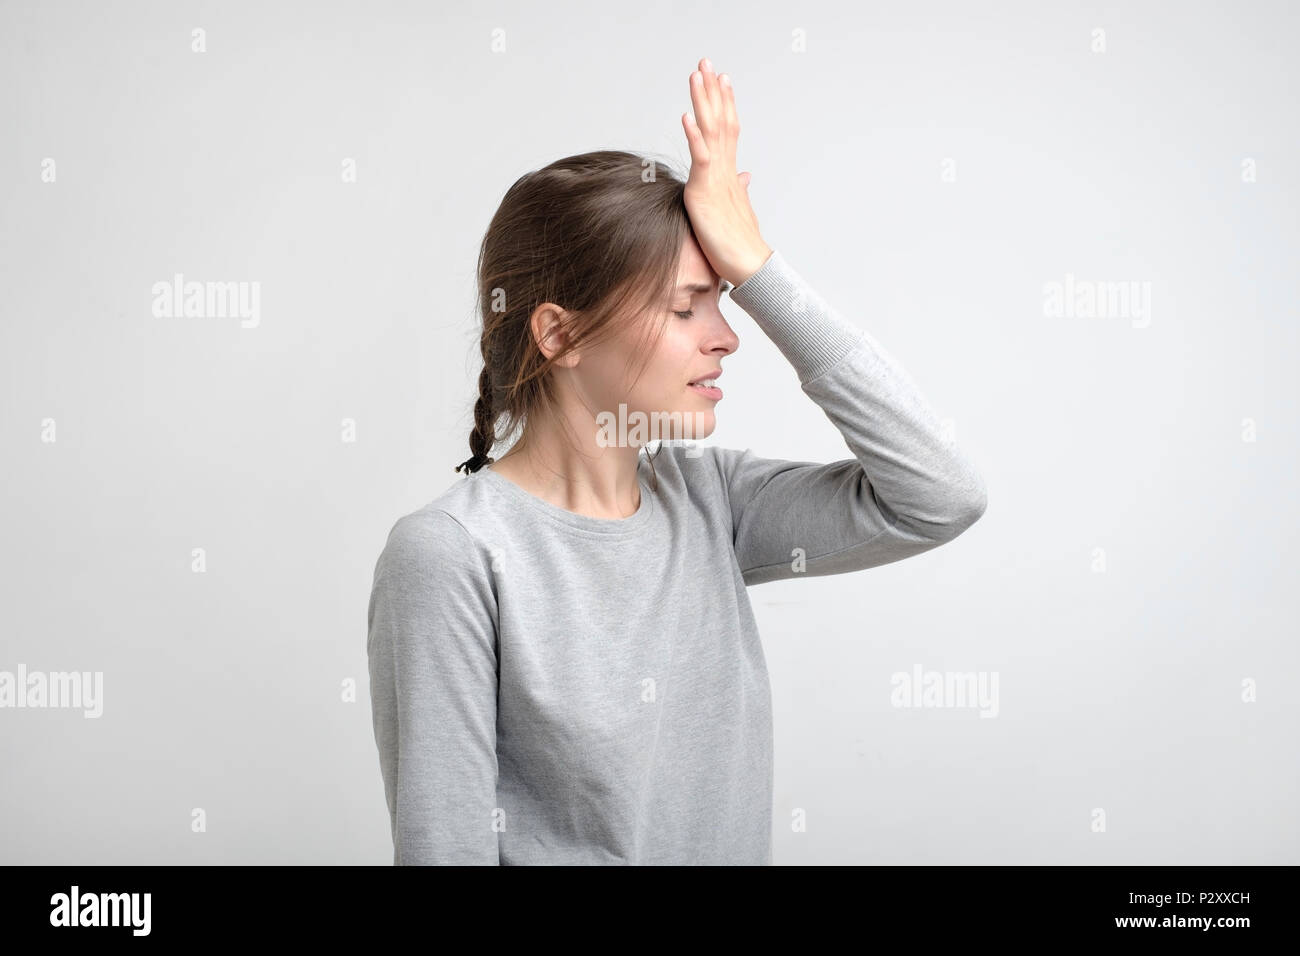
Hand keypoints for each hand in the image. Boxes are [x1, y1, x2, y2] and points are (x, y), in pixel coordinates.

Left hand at [681, 57, 771, 287]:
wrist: (750, 265)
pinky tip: (687, 116)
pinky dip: (695, 135)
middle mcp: (725, 169)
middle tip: (706, 62)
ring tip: (697, 74)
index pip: (728, 130)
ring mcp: (716, 178)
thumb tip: (744, 177)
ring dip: (704, 101)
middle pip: (720, 121)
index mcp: (729, 173)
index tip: (721, 79)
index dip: (724, 103)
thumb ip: (738, 190)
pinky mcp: (706, 191)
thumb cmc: (741, 245)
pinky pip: (701, 157)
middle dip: (712, 91)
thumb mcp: (737, 211)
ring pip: (712, 131)